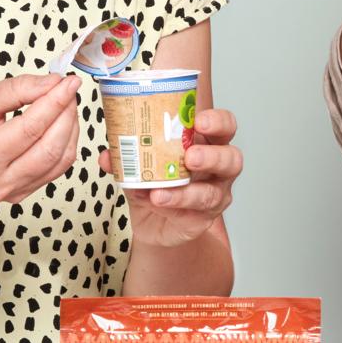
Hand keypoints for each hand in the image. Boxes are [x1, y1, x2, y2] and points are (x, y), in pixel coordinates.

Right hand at [0, 73, 82, 203]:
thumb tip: (55, 82)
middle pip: (51, 148)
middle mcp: (0, 181)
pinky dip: (65, 143)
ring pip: (60, 160)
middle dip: (67, 114)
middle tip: (69, 90)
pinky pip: (57, 169)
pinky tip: (59, 124)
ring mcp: (13, 191)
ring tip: (65, 104)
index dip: (56, 101)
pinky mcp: (23, 193)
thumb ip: (19, 89)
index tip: (70, 81)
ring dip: (70, 129)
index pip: (31, 127)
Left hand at [114, 104, 241, 248]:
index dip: (218, 122)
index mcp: (207, 144)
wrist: (152, 221)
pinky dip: (173, 206)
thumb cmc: (155, 183)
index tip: (199, 120)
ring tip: (161, 189)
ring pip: (214, 193)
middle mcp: (217, 170)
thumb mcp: (138, 164)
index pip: (225, 127)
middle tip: (190, 155)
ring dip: (187, 191)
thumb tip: (110, 154)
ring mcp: (214, 196)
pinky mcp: (203, 219)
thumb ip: (126, 157)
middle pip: (232, 158)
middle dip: (212, 156)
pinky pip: (193, 214)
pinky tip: (157, 200)